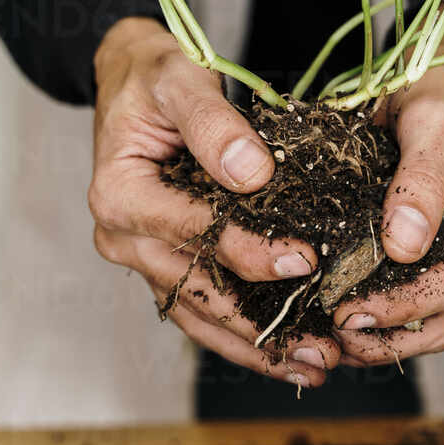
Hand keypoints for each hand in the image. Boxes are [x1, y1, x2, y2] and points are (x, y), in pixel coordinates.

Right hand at [88, 17, 340, 386]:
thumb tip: (253, 174)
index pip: (194, 232)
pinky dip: (242, 332)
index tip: (305, 262)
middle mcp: (124, 238)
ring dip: (255, 346)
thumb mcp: (179, 79)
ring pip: (199, 315)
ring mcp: (142, 256)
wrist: (131, 78)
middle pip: (197, 292)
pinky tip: (287, 352)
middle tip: (324, 351)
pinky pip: (202, 306)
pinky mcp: (164, 263)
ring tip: (315, 368)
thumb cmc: (154, 76)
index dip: (249, 251)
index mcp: (120, 194)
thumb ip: (213, 123)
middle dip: (260, 327)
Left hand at [331, 0, 443, 365]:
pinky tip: (352, 321)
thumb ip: (420, 181)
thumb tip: (402, 247)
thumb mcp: (433, 122)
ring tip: (339, 342)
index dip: (406, 304)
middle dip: (395, 334)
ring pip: (443, 318)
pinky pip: (429, 300)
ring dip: (393, 337)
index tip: (351, 311)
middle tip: (336, 337)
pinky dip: (394, 318)